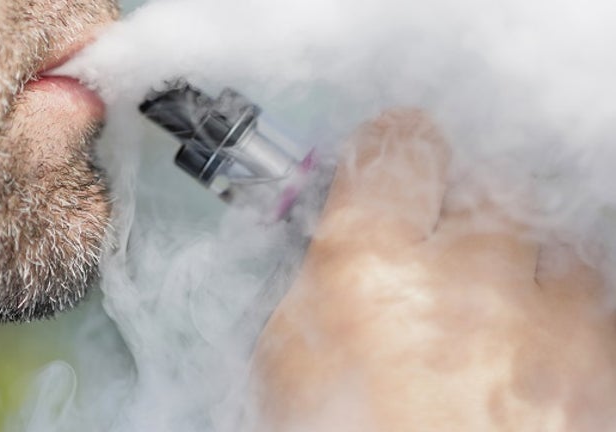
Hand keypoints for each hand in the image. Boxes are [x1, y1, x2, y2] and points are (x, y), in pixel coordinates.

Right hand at [252, 109, 615, 430]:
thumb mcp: (296, 365)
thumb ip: (324, 282)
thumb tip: (345, 236)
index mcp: (367, 271)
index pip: (395, 150)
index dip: (394, 147)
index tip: (397, 152)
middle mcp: (466, 275)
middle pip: (484, 181)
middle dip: (464, 207)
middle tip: (445, 248)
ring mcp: (550, 315)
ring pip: (548, 232)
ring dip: (522, 258)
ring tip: (494, 312)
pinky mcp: (606, 356)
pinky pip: (589, 290)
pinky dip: (564, 306)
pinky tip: (533, 348)